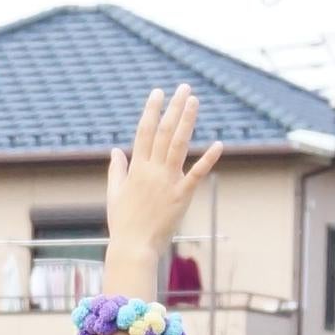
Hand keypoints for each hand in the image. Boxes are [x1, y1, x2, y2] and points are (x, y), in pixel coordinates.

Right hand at [105, 85, 222, 284]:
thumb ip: (117, 170)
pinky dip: (208, 159)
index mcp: (136, 169)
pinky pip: (197, 174)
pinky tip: (219, 144)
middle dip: (174, 108)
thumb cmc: (123, 222)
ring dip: (187, 121)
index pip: (143, 132)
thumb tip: (115, 151)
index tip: (158, 92)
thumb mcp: (114, 194)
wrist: (133, 247)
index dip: (151, 110)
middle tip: (183, 88)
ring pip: (178, 145)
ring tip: (195, 101)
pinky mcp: (181, 196)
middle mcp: (152, 171)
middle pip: (163, 132)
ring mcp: (168, 182)